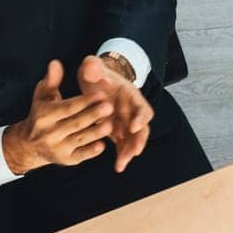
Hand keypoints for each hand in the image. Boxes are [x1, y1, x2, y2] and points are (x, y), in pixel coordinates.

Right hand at [1, 59, 112, 174]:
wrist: (29, 144)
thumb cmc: (41, 114)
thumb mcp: (44, 96)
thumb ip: (52, 80)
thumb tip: (56, 63)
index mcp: (43, 115)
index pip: (68, 107)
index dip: (84, 101)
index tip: (100, 93)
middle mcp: (48, 132)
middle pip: (75, 123)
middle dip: (93, 115)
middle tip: (110, 107)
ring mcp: (57, 148)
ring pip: (80, 139)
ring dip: (96, 132)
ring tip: (111, 124)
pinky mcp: (65, 160)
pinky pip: (81, 155)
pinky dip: (92, 150)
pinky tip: (103, 144)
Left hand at [78, 54, 152, 171]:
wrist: (96, 81)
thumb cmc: (96, 73)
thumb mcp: (93, 67)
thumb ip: (93, 66)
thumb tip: (91, 66)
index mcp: (131, 96)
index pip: (141, 108)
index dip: (140, 117)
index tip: (134, 126)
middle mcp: (133, 111)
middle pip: (142, 128)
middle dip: (138, 141)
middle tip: (134, 153)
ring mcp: (127, 123)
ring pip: (134, 140)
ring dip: (129, 152)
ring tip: (121, 164)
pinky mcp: (120, 131)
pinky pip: (124, 146)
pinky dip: (122, 156)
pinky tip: (118, 167)